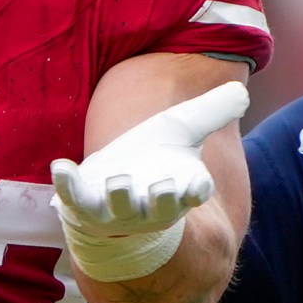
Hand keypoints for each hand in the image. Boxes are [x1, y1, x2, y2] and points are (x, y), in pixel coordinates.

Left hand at [49, 80, 246, 282]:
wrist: (116, 192)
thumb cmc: (155, 161)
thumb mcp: (184, 131)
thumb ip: (211, 113)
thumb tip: (241, 91)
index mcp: (179, 189)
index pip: (193, 192)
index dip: (196, 189)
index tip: (199, 186)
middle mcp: (150, 205)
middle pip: (160, 207)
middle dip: (161, 200)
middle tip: (163, 189)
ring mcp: (115, 211)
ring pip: (118, 209)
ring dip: (119, 197)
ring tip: (119, 181)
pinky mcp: (84, 208)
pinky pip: (74, 200)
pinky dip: (67, 186)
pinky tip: (61, 166)